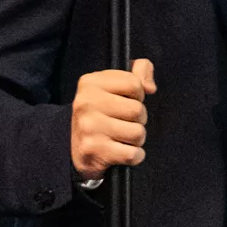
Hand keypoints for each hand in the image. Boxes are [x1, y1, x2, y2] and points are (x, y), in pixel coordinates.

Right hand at [70, 58, 154, 177]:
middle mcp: (86, 103)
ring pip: (138, 133)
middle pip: (138, 110)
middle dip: (138, 119)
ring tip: (122, 137)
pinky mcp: (94, 150)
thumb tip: (150, 87)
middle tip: (124, 122)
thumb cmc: (102, 112)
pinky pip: (133, 154)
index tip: (126, 101)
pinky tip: (122, 152)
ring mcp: (89, 128)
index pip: (134, 83)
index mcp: (90, 82)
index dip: (138, 95)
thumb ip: (139, 71)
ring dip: (136, 138)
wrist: (77, 147)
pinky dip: (135, 156)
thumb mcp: (115, 84)